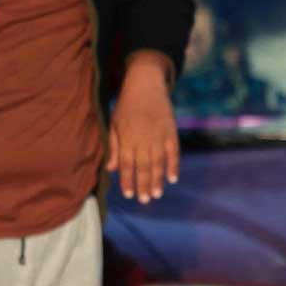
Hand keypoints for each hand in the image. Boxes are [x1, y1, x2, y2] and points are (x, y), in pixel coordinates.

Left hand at [108, 53, 180, 203]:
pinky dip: (173, 166)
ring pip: (158, 163)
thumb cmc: (126, 106)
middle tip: (145, 200)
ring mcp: (159, 136)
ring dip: (158, 180)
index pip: (127, 165)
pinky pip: (173, 153)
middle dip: (144, 185)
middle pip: (144, 167)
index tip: (129, 194)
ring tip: (157, 194)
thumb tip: (111, 168)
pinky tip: (172, 178)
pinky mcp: (171, 132)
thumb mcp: (114, 124)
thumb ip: (113, 147)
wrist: (145, 85)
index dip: (127, 181)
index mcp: (127, 138)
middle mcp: (143, 139)